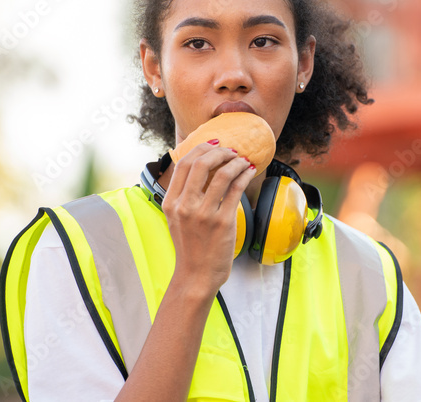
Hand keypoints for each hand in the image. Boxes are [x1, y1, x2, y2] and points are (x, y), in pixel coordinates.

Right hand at [160, 141, 257, 296]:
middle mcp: (185, 206)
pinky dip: (245, 176)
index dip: (199, 149)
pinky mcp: (223, 222)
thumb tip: (199, 169)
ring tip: (243, 161)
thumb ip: (182, 196)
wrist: (196, 276)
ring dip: (236, 162)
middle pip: (201, 164)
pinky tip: (249, 172)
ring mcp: (203, 214)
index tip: (213, 144)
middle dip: (219, 151)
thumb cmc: (190, 247)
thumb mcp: (176, 219)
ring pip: (222, 174)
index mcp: (170, 203)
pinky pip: (236, 190)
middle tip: (231, 151)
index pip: (182, 165)